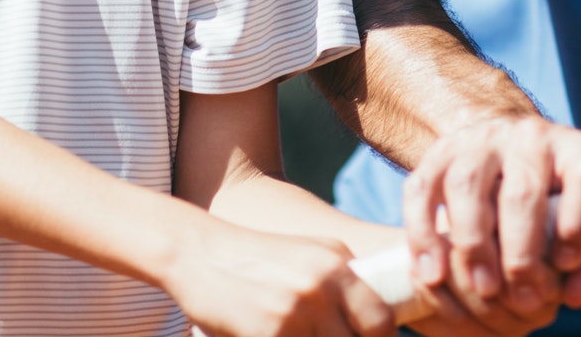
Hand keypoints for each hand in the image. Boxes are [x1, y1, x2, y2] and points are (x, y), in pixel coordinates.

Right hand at [166, 220, 394, 336]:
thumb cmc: (257, 258)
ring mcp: (296, 311)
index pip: (382, 320)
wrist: (198, 252)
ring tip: (300, 334)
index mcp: (338, 264)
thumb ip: (343, 282)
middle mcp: (323, 285)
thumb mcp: (310, 255)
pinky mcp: (268, 333)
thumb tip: (376, 324)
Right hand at [402, 117, 580, 328]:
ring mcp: (481, 140)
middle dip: (522, 256)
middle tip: (525, 298)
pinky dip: (424, 237)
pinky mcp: (440, 153)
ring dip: (474, 247)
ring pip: (468, 186)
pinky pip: (422, 191)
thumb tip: (575, 293)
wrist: (504, 154)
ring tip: (485, 289)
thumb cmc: (551, 205)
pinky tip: (434, 274)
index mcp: (575, 150)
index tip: (569, 264)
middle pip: (522, 193)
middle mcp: (530, 137)